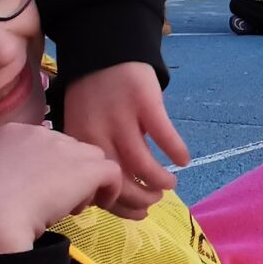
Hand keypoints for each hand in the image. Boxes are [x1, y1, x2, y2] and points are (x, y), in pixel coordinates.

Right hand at [0, 122, 131, 253]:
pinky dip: (109, 190)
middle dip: (67, 176)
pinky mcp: (85, 167)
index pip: (44, 145)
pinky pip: (111, 173)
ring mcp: (64, 147)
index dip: (48, 170)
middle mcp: (39, 132)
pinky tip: (96, 207)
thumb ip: (7, 176)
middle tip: (56, 204)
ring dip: (85, 184)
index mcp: (10, 133)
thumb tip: (21, 189)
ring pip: (91, 160)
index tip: (39, 194)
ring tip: (68, 209)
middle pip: (69, 150)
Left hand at [57, 61, 188, 222]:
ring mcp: (122, 118)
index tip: (139, 214)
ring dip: (160, 181)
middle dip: (141, 199)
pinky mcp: (145, 102)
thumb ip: (90, 156)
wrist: (104, 49)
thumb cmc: (93, 94)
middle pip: (121, 182)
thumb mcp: (81, 125)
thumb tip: (103, 196)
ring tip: (170, 184)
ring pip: (142, 165)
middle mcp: (98, 134)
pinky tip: (183, 160)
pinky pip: (164, 136)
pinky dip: (176, 151)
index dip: (121, 208)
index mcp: (79, 144)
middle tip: (155, 201)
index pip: (98, 189)